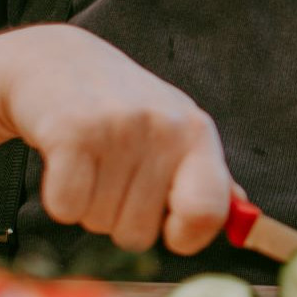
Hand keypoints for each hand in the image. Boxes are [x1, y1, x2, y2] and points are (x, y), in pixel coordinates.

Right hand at [0, 24, 232, 255]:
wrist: (54, 60)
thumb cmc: (120, 106)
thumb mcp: (174, 129)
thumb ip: (206, 176)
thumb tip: (243, 213)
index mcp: (198, 133)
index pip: (209, 213)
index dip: (186, 237)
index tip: (167, 227)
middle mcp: (165, 128)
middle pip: (139, 234)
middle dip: (119, 217)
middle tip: (110, 172)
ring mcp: (120, 128)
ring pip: (99, 224)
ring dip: (88, 205)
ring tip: (89, 160)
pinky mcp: (72, 132)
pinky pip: (66, 209)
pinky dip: (59, 199)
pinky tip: (65, 162)